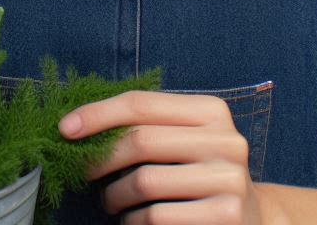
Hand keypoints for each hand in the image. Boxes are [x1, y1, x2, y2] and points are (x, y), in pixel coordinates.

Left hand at [59, 90, 276, 224]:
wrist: (251, 221)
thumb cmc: (199, 175)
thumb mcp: (183, 141)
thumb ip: (147, 127)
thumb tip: (78, 124)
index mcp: (211, 111)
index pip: (142, 104)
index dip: (98, 113)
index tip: (64, 128)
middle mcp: (226, 140)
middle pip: (141, 141)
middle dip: (100, 158)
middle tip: (82, 172)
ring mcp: (230, 179)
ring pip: (145, 182)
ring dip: (115, 196)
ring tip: (112, 202)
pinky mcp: (227, 216)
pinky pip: (158, 216)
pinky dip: (134, 222)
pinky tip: (134, 222)